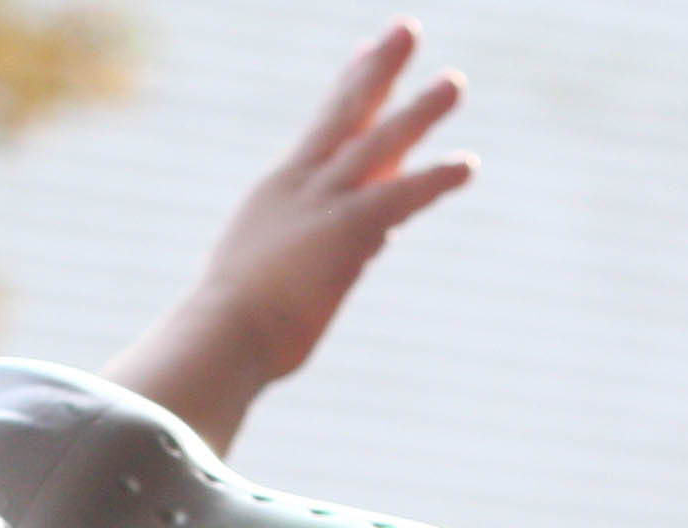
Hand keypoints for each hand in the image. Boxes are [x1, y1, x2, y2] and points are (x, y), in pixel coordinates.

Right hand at [106, 21, 474, 451]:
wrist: (220, 337)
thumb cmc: (234, 328)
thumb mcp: (268, 275)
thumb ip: (312, 253)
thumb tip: (361, 248)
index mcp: (277, 193)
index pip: (322, 132)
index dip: (348, 91)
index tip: (365, 56)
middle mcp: (299, 186)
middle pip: (346, 113)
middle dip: (378, 70)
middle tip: (406, 30)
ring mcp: (321, 205)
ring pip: (378, 144)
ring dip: (418, 111)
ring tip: (454, 82)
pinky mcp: (344, 231)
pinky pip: (400, 197)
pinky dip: (434, 180)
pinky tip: (466, 165)